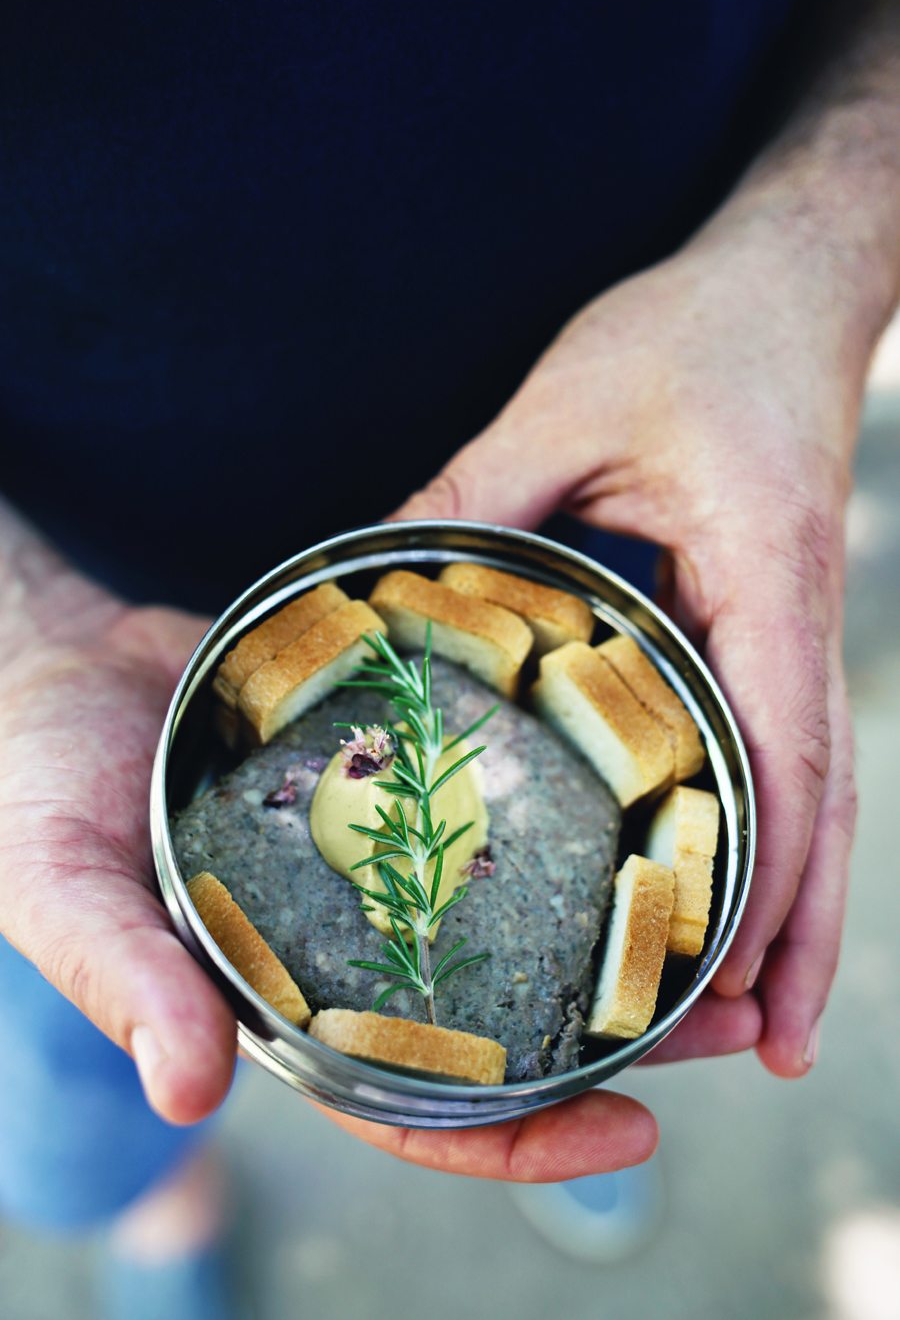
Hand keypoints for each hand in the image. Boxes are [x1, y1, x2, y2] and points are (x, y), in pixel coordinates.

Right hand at [0, 572, 681, 1176]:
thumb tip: (194, 1090)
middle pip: (499, 1017)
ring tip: (714, 908)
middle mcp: (346, 945)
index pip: (411, 1104)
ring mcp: (374, 864)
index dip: (514, 1138)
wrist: (56, 672)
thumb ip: (126, 980)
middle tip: (729, 1013)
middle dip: (613, 1033)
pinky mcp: (388, 780)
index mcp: (282, 1007)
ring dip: (610, 924)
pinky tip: (627, 795)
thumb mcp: (65, 885)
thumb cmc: (35, 790)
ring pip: (513, 915)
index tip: (627, 1130)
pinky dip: (555, 817)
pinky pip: (486, 811)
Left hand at [390, 223, 864, 1081]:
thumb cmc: (694, 333)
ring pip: (816, 794)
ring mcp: (794, 630)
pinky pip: (784, 750)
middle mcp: (798, 620)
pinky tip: (742, 894)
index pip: (779, 744)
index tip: (730, 967)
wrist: (789, 283)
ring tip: (768, 1026)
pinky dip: (776, 837)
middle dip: (797, 929)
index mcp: (763, 572)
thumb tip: (374, 575)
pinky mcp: (770, 626)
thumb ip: (476, 491)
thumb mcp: (567, 398)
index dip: (764, 867)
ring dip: (799, 906)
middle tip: (763, 1051)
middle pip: (819, 802)